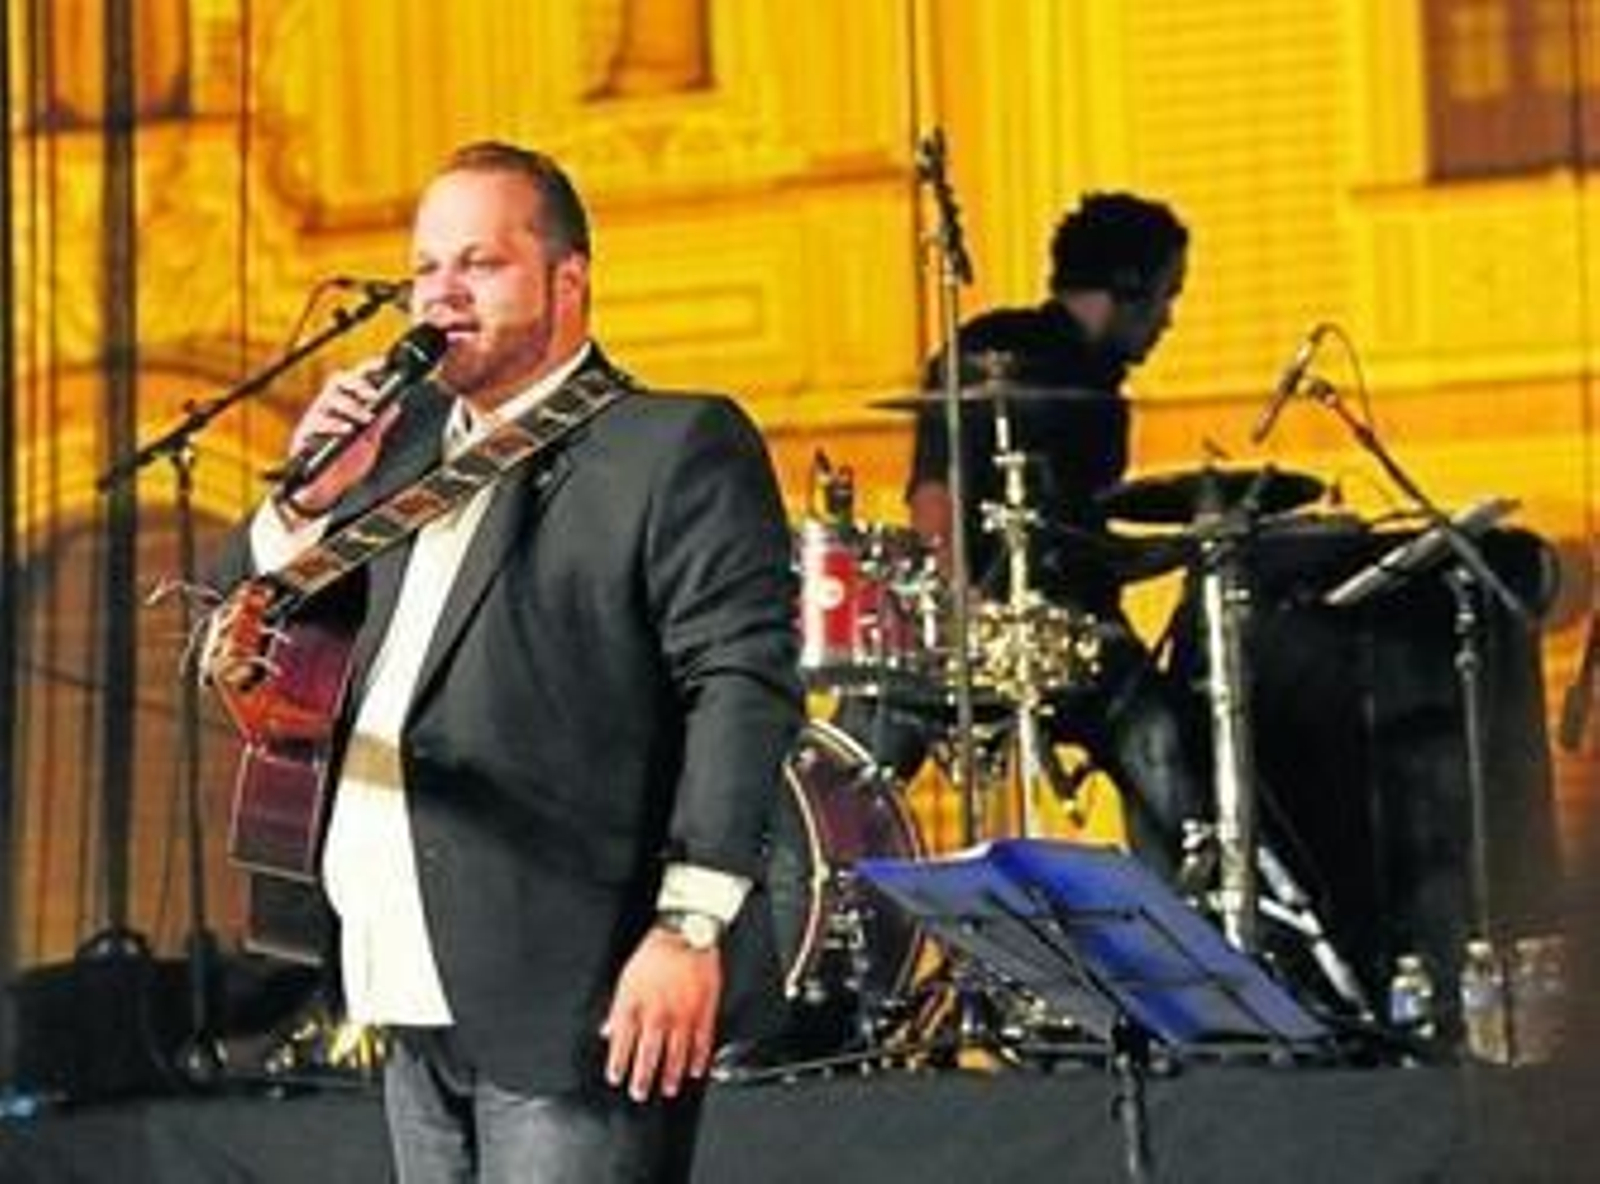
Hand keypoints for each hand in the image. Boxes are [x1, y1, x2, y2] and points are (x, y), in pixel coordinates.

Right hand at [278, 362, 402, 515]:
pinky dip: (335, 425)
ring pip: (329, 400)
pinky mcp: (305, 435)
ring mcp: (315, 419)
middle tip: (373, 396)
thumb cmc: (346, 462)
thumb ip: (380, 423)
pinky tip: (347, 430)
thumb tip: (395, 405)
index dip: (367, 368)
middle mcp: (328, 407)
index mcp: (344, 405)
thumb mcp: (369, 442)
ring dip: (351, 407)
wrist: (328, 487)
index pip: (354, 379)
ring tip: (366, 419)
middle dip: (358, 384)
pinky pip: (317, 423)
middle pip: (338, 381)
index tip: (383, 364)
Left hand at [601, 926, 722, 1102]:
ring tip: (668, 1089)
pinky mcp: (704, 1010)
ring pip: (676, 1052)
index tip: (616, 1077)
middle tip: (639, 1093)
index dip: (618, 1062)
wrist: (686, 933)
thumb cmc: (655, 954)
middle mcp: (658, 1013)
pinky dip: (699, 1058)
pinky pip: (702, 1040)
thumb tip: (607, 1030)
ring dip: (671, 1074)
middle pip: (648, 1052)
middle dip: (642, 1076)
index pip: (623, 1041)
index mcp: (636, 1003)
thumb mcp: (626, 978)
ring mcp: (683, 1014)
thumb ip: (617, 1008)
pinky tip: (696, 1070)